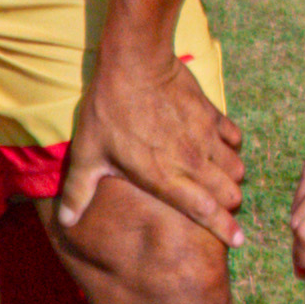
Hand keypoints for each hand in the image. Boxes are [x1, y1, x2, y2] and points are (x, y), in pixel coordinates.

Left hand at [54, 31, 244, 248]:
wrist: (134, 63)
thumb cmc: (108, 111)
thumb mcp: (88, 154)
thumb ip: (79, 191)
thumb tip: (66, 221)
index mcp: (166, 178)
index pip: (206, 212)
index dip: (225, 229)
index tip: (238, 240)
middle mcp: (192, 162)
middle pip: (230, 194)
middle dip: (229, 205)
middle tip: (218, 204)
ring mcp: (205, 137)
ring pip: (236, 168)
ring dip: (231, 177)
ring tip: (218, 178)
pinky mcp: (211, 114)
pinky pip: (235, 138)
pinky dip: (232, 147)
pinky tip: (220, 146)